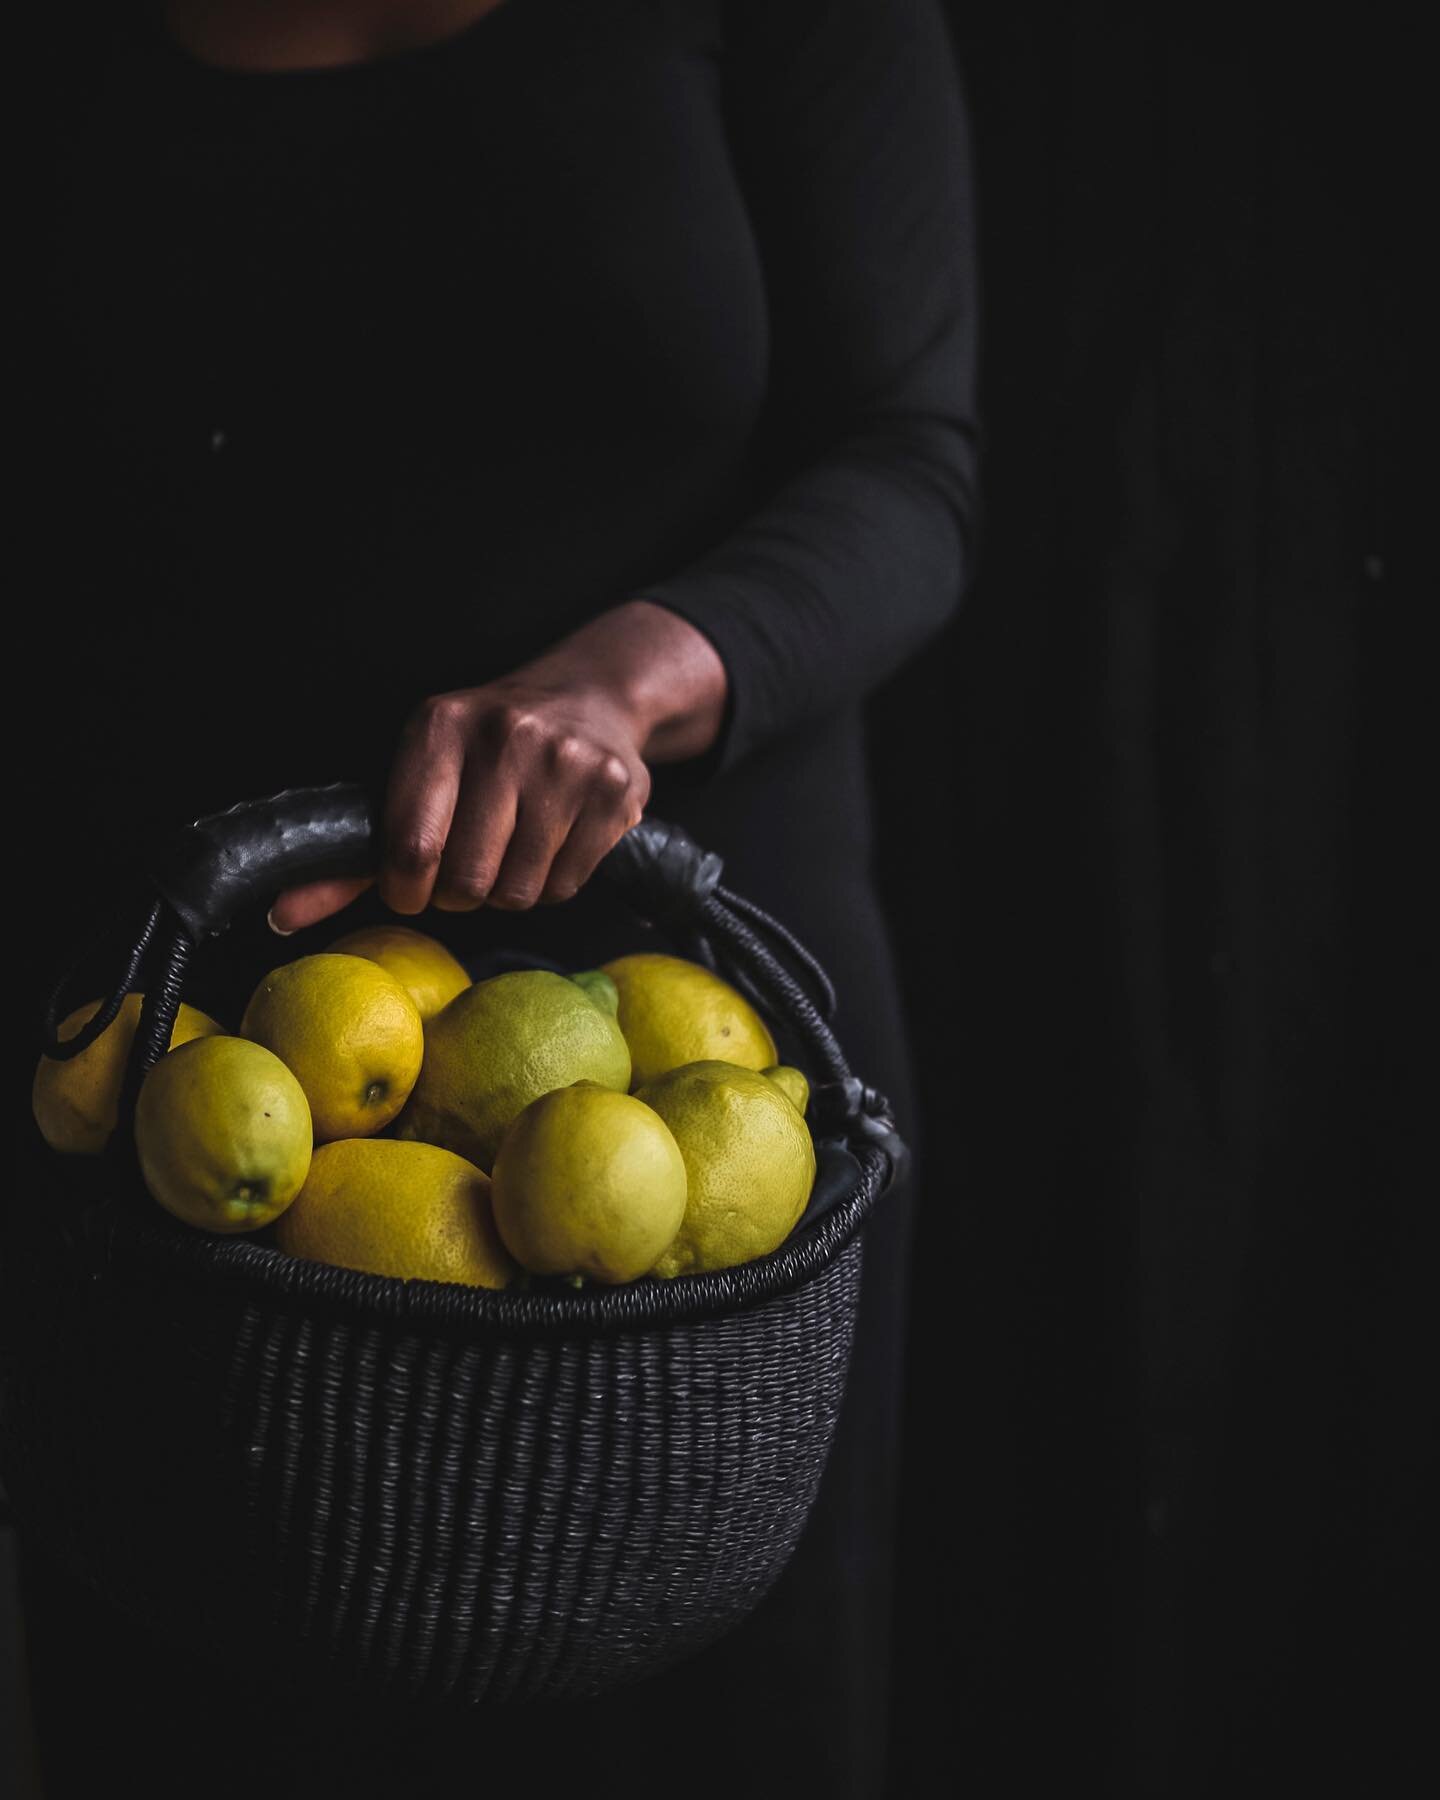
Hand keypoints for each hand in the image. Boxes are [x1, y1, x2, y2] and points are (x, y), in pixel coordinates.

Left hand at [269, 601, 726, 931]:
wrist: (591, 696)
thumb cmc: (482, 751)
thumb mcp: (413, 779)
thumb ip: (351, 856)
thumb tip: (281, 916)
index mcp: (438, 724)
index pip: (410, 847)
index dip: (407, 889)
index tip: (413, 885)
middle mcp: (505, 734)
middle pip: (466, 881)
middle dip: (461, 892)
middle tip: (469, 864)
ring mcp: (567, 761)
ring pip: (519, 891)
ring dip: (508, 889)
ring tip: (513, 846)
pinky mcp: (616, 789)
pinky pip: (567, 886)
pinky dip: (554, 882)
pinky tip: (553, 841)